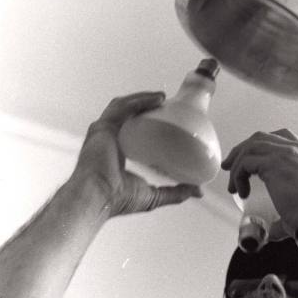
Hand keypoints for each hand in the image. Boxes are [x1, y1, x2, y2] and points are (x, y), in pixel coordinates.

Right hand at [72, 91, 202, 216]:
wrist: (98, 198)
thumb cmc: (119, 200)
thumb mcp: (154, 195)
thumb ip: (176, 193)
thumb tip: (199, 192)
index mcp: (119, 152)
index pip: (134, 130)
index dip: (150, 122)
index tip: (169, 118)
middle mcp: (110, 139)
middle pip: (130, 115)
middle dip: (147, 106)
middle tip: (168, 105)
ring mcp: (104, 131)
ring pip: (125, 107)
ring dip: (145, 99)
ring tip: (163, 97)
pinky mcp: (102, 127)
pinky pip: (122, 107)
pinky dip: (139, 100)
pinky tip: (156, 98)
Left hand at [221, 129, 297, 234]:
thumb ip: (284, 216)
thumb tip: (271, 231)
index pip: (281, 137)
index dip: (260, 145)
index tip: (248, 159)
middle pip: (261, 137)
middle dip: (242, 150)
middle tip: (230, 166)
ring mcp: (286, 154)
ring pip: (251, 147)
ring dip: (237, 164)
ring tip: (232, 185)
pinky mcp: (275, 164)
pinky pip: (246, 162)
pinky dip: (238, 175)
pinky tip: (240, 191)